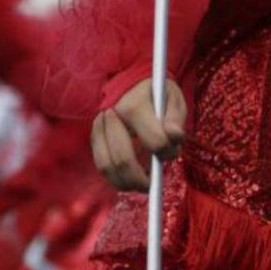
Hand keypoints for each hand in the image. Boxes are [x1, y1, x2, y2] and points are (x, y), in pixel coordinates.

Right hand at [91, 78, 185, 192]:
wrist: (130, 85)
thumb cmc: (156, 94)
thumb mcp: (172, 97)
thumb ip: (175, 118)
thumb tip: (175, 137)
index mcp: (133, 105)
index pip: (154, 141)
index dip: (167, 152)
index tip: (173, 149)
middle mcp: (111, 117)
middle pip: (123, 159)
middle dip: (141, 179)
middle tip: (152, 184)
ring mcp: (98, 129)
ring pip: (107, 167)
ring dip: (126, 183)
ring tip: (142, 185)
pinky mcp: (94, 140)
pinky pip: (102, 167)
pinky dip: (116, 179)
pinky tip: (130, 180)